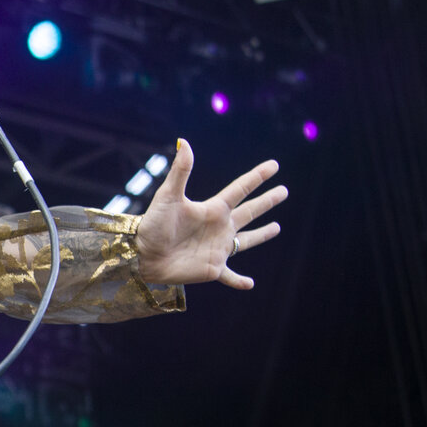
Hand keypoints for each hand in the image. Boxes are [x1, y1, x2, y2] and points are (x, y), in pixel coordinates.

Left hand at [135, 139, 286, 289]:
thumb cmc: (153, 224)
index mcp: (213, 209)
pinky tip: (250, 284)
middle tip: (284, 191)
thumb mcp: (168, 196)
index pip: (241, 189)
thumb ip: (181, 170)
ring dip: (261, 235)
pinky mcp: (212, 269)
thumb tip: (184, 141)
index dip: (257, 177)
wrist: (142, 255)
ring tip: (276, 228)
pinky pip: (230, 276)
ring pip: (246, 241)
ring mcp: (218, 248)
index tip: (274, 166)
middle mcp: (219, 227)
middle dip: (267, 202)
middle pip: (250, 212)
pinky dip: (239, 281)